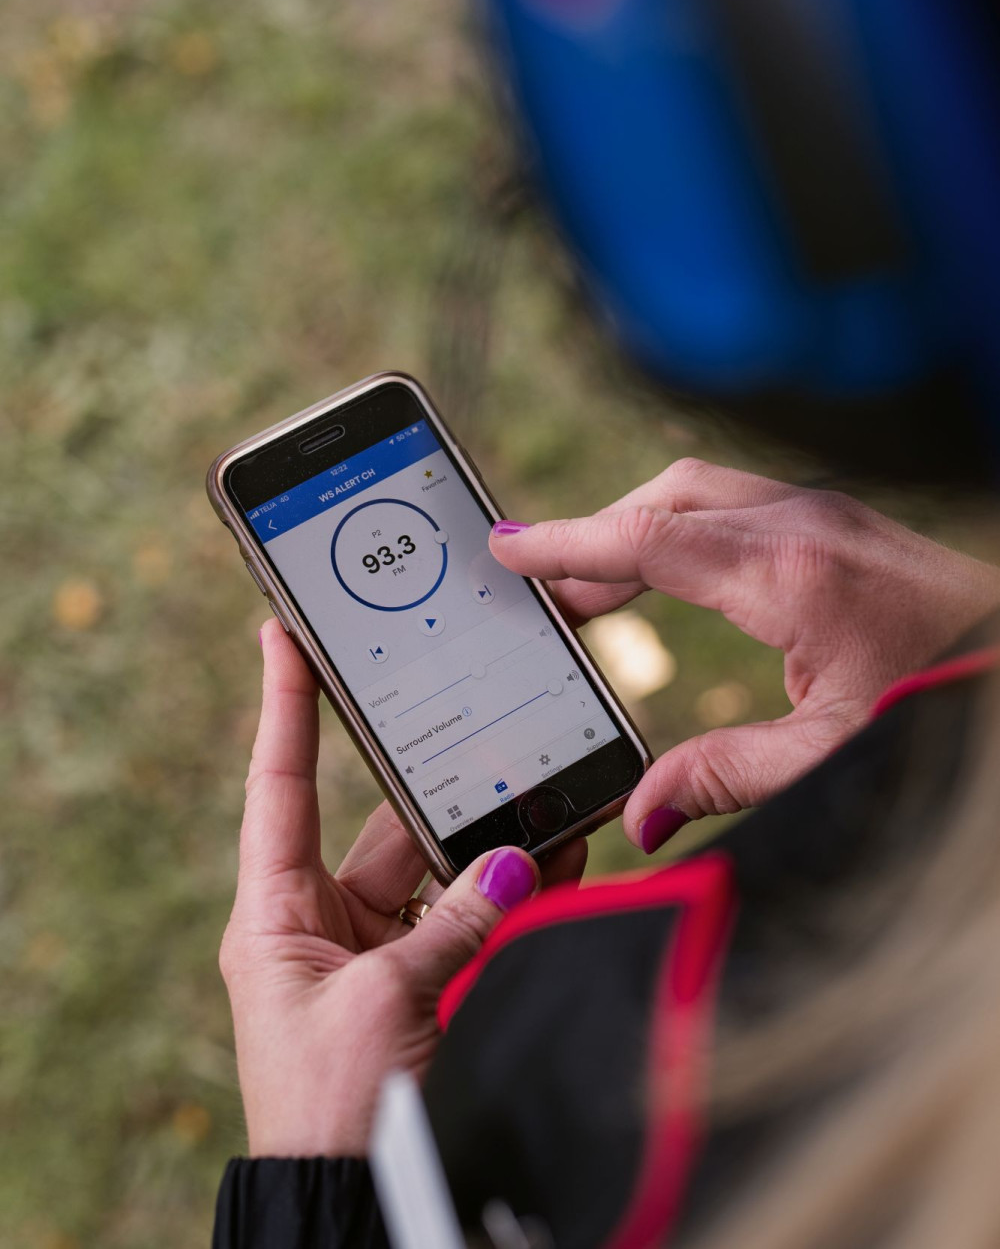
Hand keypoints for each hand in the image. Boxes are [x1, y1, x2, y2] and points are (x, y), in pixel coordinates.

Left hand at [220, 620, 586, 1156]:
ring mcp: (378, 954)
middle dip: (445, 793)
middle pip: (388, 828)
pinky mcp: (427, 984)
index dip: (283, 705)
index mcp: (277, 912)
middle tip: (488, 728)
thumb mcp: (387, 1001)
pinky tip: (565, 864)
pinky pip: (475, 922)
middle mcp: (325, 923)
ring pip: (445, 874)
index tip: (282, 632)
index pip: (280, 785)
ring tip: (551, 802)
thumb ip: (457, 921)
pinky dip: (517, 897)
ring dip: (497, 848)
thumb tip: (515, 861)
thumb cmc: (330, 1107)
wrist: (351, 1206)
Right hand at [490, 459, 999, 849]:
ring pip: (699, 492)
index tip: (508, 549)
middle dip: (593, 535)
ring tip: (591, 588)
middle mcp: (802, 521)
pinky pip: (734, 503)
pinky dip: (680, 526)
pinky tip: (671, 571)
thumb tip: (643, 814)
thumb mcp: (839, 752)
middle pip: (665, 498)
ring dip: (636, 526)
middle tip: (540, 588)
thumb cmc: (950, 694)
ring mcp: (825, 510)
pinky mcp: (840, 519)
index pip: (648, 538)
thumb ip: (732, 776)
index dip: (568, 544)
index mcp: (791, 573)